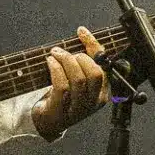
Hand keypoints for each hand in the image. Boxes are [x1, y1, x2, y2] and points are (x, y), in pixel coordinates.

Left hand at [32, 26, 106, 140]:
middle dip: (78, 57)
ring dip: (65, 61)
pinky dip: (56, 70)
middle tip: (62, 51)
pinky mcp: (62, 110)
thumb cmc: (65, 96)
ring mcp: (79, 108)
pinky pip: (62, 86)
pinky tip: (50, 62)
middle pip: (94, 73)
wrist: (49, 121)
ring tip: (54, 54)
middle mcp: (94, 102)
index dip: (93, 45)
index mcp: (103, 92)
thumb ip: (84, 63)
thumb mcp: (79, 80)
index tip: (81, 32)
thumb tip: (83, 35)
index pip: (104, 65)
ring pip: (78, 79)